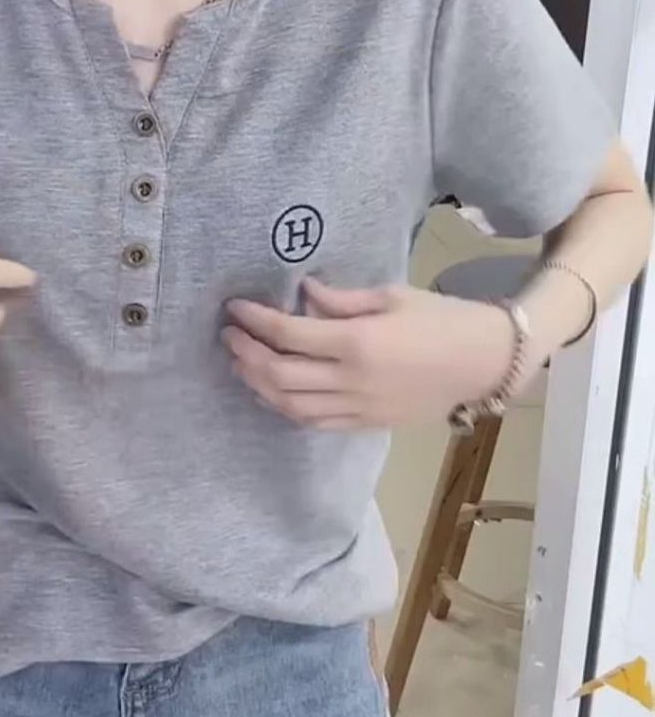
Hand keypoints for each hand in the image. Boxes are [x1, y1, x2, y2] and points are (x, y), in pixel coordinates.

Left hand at [222, 280, 528, 429]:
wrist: (487, 363)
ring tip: (241, 363)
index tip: (235, 307)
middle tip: (229, 335)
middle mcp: (352, 380)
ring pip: (290, 404)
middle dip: (246, 354)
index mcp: (358, 342)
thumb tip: (302, 293)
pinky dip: (285, 407)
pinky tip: (271, 391)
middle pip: (280, 374)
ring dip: (257, 384)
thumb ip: (341, 299)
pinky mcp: (366, 423)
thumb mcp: (392, 296)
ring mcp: (358, 407)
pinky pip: (314, 422)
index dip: (255, 320)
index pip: (289, 333)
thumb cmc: (443, 319)